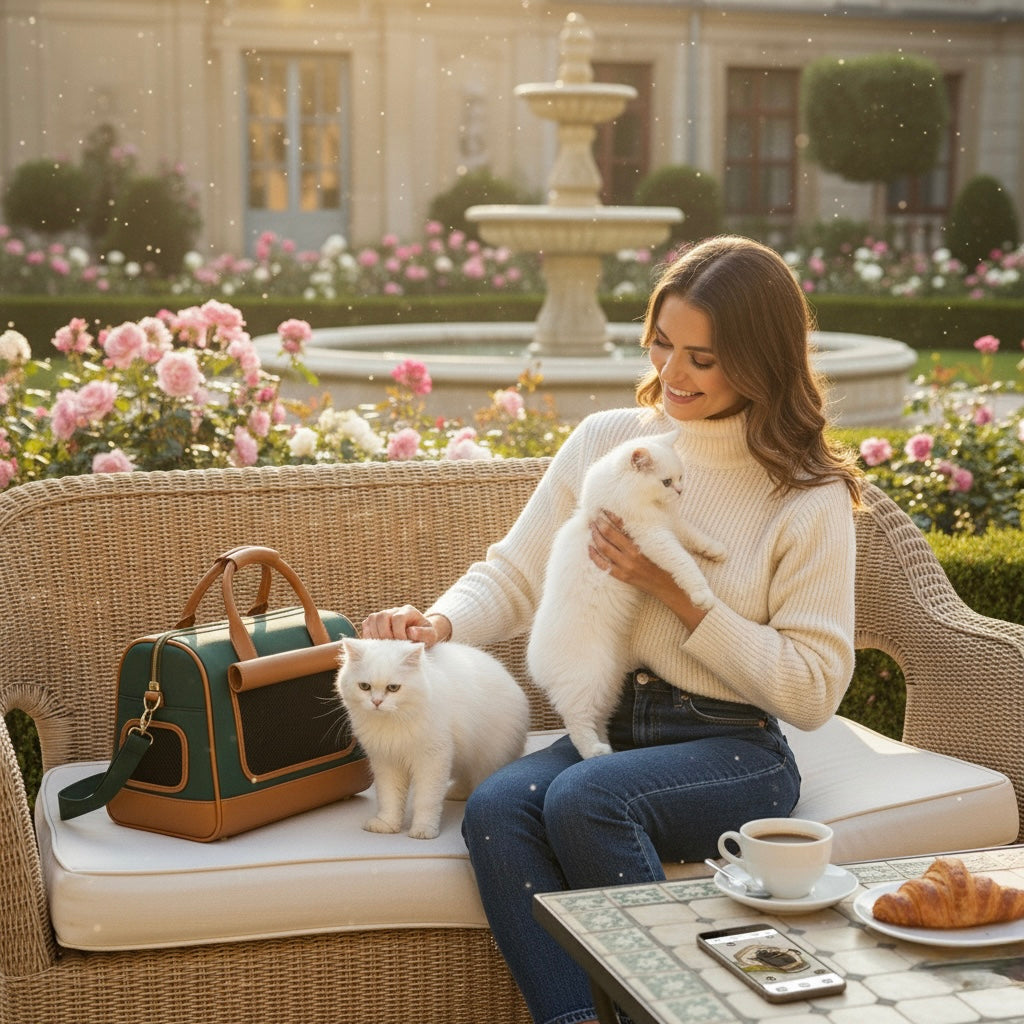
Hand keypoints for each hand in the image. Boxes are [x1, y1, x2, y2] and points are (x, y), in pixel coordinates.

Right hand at [360, 605, 451, 645]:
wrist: (420, 635)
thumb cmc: (425, 636)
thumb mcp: (431, 635)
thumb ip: (424, 634)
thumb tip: (410, 632)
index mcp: (409, 611)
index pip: (398, 617)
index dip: (398, 632)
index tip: (403, 643)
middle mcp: (394, 610)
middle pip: (382, 616)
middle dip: (385, 633)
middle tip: (391, 646)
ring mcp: (384, 614)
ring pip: (372, 618)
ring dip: (376, 634)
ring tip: (384, 646)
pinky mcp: (376, 622)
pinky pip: (366, 625)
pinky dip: (368, 635)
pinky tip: (377, 645)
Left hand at [589, 512, 708, 631]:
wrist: (672, 588)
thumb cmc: (669, 563)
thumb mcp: (663, 544)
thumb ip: (651, 532)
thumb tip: (642, 516)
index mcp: (643, 543)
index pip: (622, 525)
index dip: (611, 516)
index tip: (604, 508)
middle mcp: (633, 554)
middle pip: (609, 534)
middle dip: (600, 524)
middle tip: (594, 516)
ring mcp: (626, 567)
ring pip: (604, 548)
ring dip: (595, 536)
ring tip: (591, 527)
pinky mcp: (623, 576)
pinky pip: (603, 565)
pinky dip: (594, 555)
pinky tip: (589, 547)